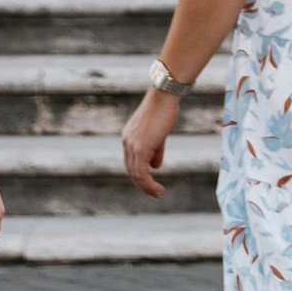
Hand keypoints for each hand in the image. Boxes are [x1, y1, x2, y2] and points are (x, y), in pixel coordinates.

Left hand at [120, 85, 179, 199]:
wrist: (164, 96)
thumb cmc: (164, 110)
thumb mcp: (159, 133)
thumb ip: (155, 150)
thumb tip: (155, 166)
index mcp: (129, 137)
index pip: (131, 162)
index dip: (140, 175)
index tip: (151, 184)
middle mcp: (127, 142)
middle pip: (131, 170)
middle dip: (143, 184)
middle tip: (155, 193)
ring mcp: (132, 145)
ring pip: (136, 175)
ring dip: (147, 188)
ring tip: (159, 194)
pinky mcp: (140, 148)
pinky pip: (142, 173)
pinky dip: (149, 185)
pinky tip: (159, 190)